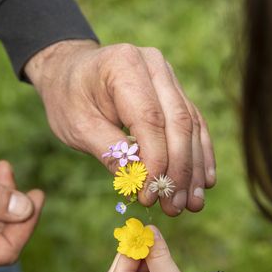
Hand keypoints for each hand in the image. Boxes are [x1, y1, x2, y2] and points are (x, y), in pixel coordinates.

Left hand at [25, 40, 215, 215]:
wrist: (69, 70)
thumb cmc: (68, 98)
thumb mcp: (77, 126)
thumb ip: (109, 152)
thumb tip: (140, 184)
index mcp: (124, 66)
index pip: (150, 119)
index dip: (156, 161)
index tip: (151, 196)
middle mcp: (154, 65)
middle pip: (178, 122)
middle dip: (179, 170)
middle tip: (175, 207)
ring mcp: (168, 75)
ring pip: (191, 125)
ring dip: (193, 168)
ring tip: (191, 204)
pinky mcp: (174, 90)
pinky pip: (194, 123)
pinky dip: (198, 154)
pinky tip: (203, 182)